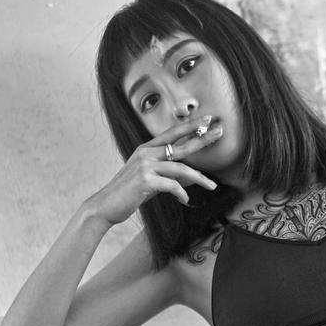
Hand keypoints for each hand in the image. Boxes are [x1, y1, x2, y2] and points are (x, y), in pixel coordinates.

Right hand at [87, 118, 223, 225]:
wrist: (105, 206)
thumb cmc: (128, 193)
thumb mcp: (150, 180)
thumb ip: (168, 174)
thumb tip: (190, 177)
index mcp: (146, 149)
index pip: (172, 134)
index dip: (190, 126)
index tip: (207, 120)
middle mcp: (146, 153)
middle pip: (180, 145)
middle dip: (202, 139)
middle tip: (220, 133)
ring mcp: (145, 166)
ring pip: (181, 168)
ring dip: (200, 178)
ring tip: (213, 186)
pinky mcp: (146, 180)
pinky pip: (172, 185)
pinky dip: (182, 194)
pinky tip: (185, 200)